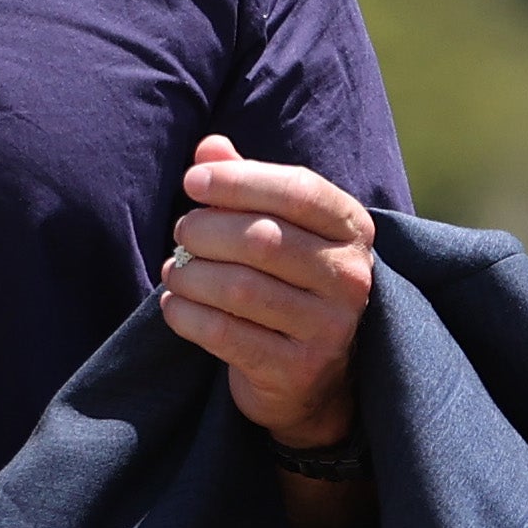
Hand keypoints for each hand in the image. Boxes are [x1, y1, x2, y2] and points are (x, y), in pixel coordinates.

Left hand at [158, 135, 375, 448]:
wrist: (313, 378)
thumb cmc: (288, 282)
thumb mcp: (278, 227)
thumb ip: (246, 185)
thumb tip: (209, 148)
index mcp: (353, 230)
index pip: (298, 190)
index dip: (240, 180)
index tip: (191, 181)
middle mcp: (352, 277)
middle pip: (264, 239)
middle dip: (206, 231)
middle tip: (182, 233)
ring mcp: (330, 328)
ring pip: (241, 288)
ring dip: (191, 274)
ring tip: (175, 270)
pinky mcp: (298, 369)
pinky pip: (226, 335)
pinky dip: (188, 315)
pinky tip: (174, 304)